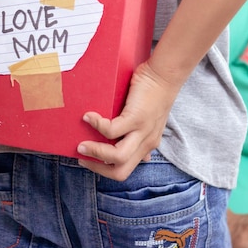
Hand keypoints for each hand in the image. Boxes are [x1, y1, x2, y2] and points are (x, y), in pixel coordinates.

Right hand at [76, 60, 180, 180]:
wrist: (165, 75)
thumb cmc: (154, 94)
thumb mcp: (151, 122)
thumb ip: (144, 138)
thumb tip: (144, 158)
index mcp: (147, 145)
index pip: (125, 170)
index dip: (105, 170)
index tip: (89, 161)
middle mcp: (147, 142)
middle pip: (121, 172)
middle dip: (97, 169)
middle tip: (82, 157)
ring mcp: (143, 131)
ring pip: (117, 157)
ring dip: (95, 152)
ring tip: (82, 144)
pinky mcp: (137, 117)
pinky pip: (112, 130)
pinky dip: (97, 125)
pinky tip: (89, 117)